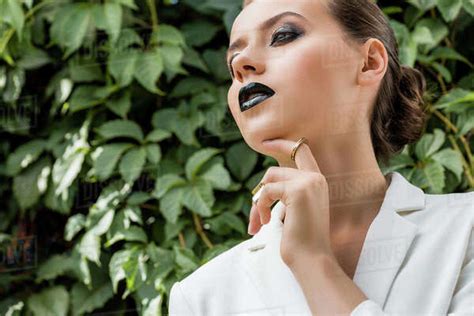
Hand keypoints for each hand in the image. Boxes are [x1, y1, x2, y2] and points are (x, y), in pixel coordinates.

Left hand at [248, 138, 334, 268]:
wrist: (311, 259)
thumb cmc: (302, 240)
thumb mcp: (294, 210)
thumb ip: (286, 193)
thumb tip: (263, 186)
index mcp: (317, 182)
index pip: (301, 151)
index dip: (282, 144)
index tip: (265, 142)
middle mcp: (315, 178)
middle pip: (274, 171)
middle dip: (260, 194)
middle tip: (256, 218)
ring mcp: (307, 182)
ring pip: (268, 181)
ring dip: (257, 204)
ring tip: (258, 224)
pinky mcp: (297, 190)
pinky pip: (266, 192)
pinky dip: (260, 208)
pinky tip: (266, 223)